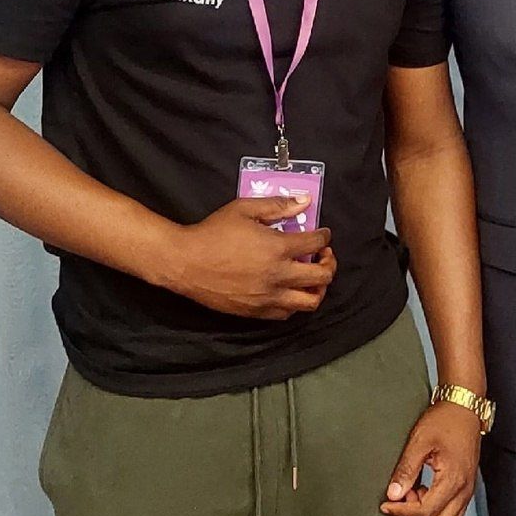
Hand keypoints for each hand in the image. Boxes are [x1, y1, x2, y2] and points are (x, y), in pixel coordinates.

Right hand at [160, 196, 335, 319]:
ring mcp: (268, 297)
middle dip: (329, 264)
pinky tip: (290, 290)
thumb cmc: (213, 233)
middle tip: (323, 256)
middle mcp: (278, 276)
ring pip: (310, 301)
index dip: (324, 237)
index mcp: (277, 248)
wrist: (186, 263)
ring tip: (312, 277)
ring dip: (318, 288)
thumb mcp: (244, 209)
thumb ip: (277, 205)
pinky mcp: (256, 311)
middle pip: (322, 277)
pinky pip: (287, 313)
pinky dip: (296, 303)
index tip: (323, 234)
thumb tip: (304, 201)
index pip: (316, 244)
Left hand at [380, 401, 481, 515]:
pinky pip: (452, 514)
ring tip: (412, 494)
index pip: (426, 512)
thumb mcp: (420, 440)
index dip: (402, 512)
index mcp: (453, 479)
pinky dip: (435, 511)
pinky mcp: (466, 488)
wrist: (464, 408)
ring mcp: (467, 491)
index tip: (387, 504)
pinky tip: (422, 491)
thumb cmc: (445, 420)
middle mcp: (464, 490)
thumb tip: (393, 493)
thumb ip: (406, 469)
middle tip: (400, 498)